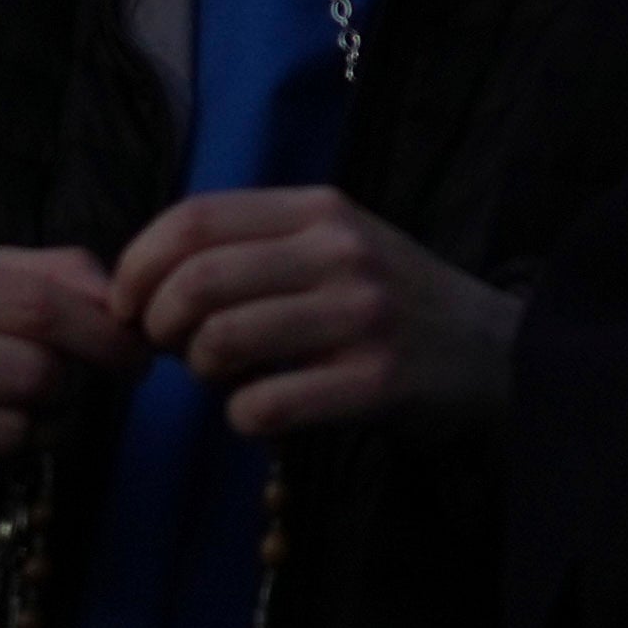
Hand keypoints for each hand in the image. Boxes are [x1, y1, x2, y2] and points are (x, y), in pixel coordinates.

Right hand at [0, 245, 131, 517]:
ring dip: (30, 436)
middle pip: (32, 377)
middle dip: (66, 389)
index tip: (137, 358)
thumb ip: (50, 275)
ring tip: (9, 418)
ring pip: (6, 438)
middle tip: (59, 392)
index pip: (39, 309)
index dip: (105, 338)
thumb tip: (119, 301)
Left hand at [115, 184, 517, 442]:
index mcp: (320, 210)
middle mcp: (341, 252)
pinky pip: (262, 406)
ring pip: (220, 342)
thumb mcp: (335, 245)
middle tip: (172, 351)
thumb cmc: (392, 302)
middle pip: (194, 281)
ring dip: (198, 372)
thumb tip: (144, 283)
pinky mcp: (376, 381)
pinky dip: (241, 417)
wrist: (499, 353)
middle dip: (156, 327)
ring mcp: (361, 316)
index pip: (192, 219)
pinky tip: (262, 412)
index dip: (136, 266)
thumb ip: (253, 247)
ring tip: (222, 378)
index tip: (128, 307)